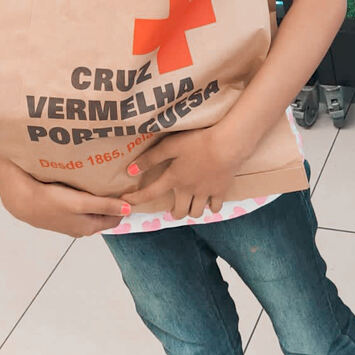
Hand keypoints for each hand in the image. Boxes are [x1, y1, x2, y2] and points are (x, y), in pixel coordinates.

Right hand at [0, 162, 127, 237]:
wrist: (22, 200)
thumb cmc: (52, 201)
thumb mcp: (81, 204)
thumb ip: (105, 206)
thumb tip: (129, 209)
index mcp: (88, 227)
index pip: (116, 218)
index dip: (124, 205)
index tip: (131, 189)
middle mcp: (81, 227)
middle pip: (104, 213)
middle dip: (113, 201)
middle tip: (121, 182)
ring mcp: (70, 221)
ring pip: (92, 209)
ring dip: (99, 198)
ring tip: (106, 181)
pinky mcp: (60, 212)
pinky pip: (80, 205)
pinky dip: (86, 196)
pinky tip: (86, 184)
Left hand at [121, 126, 246, 220]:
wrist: (227, 145)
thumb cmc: (198, 142)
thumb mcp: (171, 145)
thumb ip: (151, 158)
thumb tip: (130, 171)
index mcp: (174, 178)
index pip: (150, 193)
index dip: (136, 199)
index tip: (127, 202)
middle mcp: (188, 190)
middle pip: (180, 212)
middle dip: (175, 212)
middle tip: (174, 208)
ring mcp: (206, 192)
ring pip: (197, 212)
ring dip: (192, 210)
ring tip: (191, 204)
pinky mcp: (221, 190)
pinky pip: (215, 207)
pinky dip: (211, 207)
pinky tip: (209, 202)